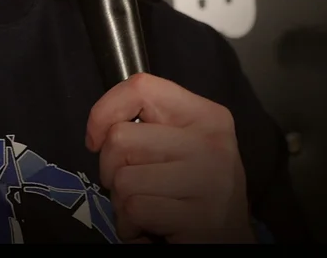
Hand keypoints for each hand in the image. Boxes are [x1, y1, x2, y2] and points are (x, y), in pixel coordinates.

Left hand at [86, 72, 255, 243]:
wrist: (229, 239)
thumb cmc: (195, 187)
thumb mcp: (182, 143)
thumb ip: (149, 125)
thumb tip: (99, 130)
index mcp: (205, 115)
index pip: (141, 88)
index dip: (104, 110)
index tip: (96, 138)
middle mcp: (210, 143)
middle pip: (120, 138)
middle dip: (110, 168)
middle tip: (131, 184)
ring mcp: (208, 180)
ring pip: (123, 179)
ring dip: (121, 202)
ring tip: (144, 206)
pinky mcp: (200, 218)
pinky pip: (136, 210)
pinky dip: (131, 226)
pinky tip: (150, 227)